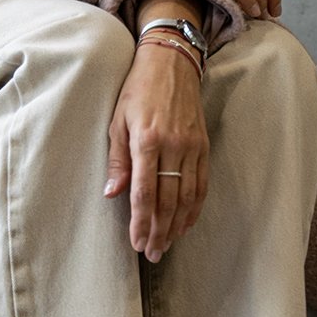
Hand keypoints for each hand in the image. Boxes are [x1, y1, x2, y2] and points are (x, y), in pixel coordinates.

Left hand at [104, 41, 208, 262]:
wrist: (172, 62)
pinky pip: (201, 184)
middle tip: (153, 254)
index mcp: (146, 141)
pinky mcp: (203, 146)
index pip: (144, 193)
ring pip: (187, 197)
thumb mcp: (117, 121)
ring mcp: (192, 147)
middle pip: (167, 201)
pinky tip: (185, 224)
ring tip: (167, 245)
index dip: (141, 222)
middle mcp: (173, 146)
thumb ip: (116, 160)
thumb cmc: (137, 90)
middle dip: (159, 231)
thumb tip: (112, 195)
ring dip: (176, 225)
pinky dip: (194, 208)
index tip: (137, 243)